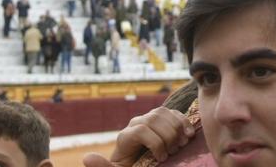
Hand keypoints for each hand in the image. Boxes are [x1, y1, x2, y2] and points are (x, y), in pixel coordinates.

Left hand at [82, 107, 197, 166]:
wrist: (136, 166)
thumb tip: (87, 158)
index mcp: (125, 137)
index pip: (141, 130)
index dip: (155, 143)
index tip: (161, 159)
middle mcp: (136, 124)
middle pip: (154, 119)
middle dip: (168, 137)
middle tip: (173, 153)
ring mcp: (149, 119)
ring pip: (163, 112)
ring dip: (176, 129)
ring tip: (180, 145)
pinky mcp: (161, 120)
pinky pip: (172, 112)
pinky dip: (183, 121)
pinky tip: (189, 135)